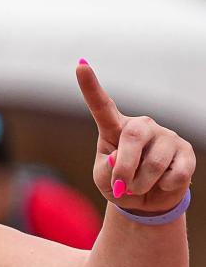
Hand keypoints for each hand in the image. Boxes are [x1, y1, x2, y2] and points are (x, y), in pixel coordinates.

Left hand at [77, 61, 194, 213]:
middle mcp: (141, 126)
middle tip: (121, 187)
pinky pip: (175, 174)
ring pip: (153, 163)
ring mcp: (166, 136)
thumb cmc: (119, 184)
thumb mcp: (104, 180)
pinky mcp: (185, 151)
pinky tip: (162, 182)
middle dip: (124, 168)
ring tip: (139, 186)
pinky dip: (163, 187)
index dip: (90, 87)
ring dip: (141, 184)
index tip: (80, 66)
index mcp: (114, 128)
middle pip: (132, 138)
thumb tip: (118, 158)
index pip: (102, 106)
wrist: (146, 201)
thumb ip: (106, 169)